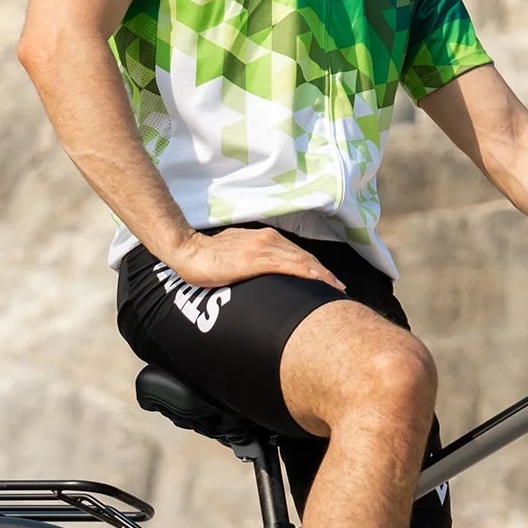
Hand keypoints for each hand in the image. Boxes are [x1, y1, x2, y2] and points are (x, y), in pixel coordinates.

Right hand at [164, 225, 342, 291]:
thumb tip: (260, 273)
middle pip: (304, 257)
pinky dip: (306, 272)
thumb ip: (253, 260)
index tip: (328, 280)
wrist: (188, 251)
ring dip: (321, 274)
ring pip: (301, 260)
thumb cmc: (208, 256)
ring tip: (334, 288)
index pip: (296, 253)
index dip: (315, 267)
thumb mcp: (237, 254)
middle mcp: (268, 239)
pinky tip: (318, 281)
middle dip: (323, 272)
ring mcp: (263, 247)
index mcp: (265, 238)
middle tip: (339, 288)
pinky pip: (288, 265)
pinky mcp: (256, 259)